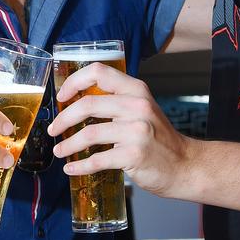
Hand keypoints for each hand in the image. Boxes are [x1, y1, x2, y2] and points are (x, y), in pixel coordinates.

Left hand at [47, 63, 195, 197]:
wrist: (185, 165)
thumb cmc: (159, 138)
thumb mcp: (142, 109)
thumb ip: (117, 101)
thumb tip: (77, 102)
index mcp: (136, 89)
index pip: (99, 71)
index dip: (74, 81)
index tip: (62, 96)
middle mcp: (137, 105)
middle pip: (88, 104)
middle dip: (64, 118)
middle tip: (54, 129)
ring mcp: (137, 130)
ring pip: (88, 134)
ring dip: (68, 144)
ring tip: (59, 151)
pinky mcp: (134, 155)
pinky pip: (97, 159)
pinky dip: (79, 165)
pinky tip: (71, 168)